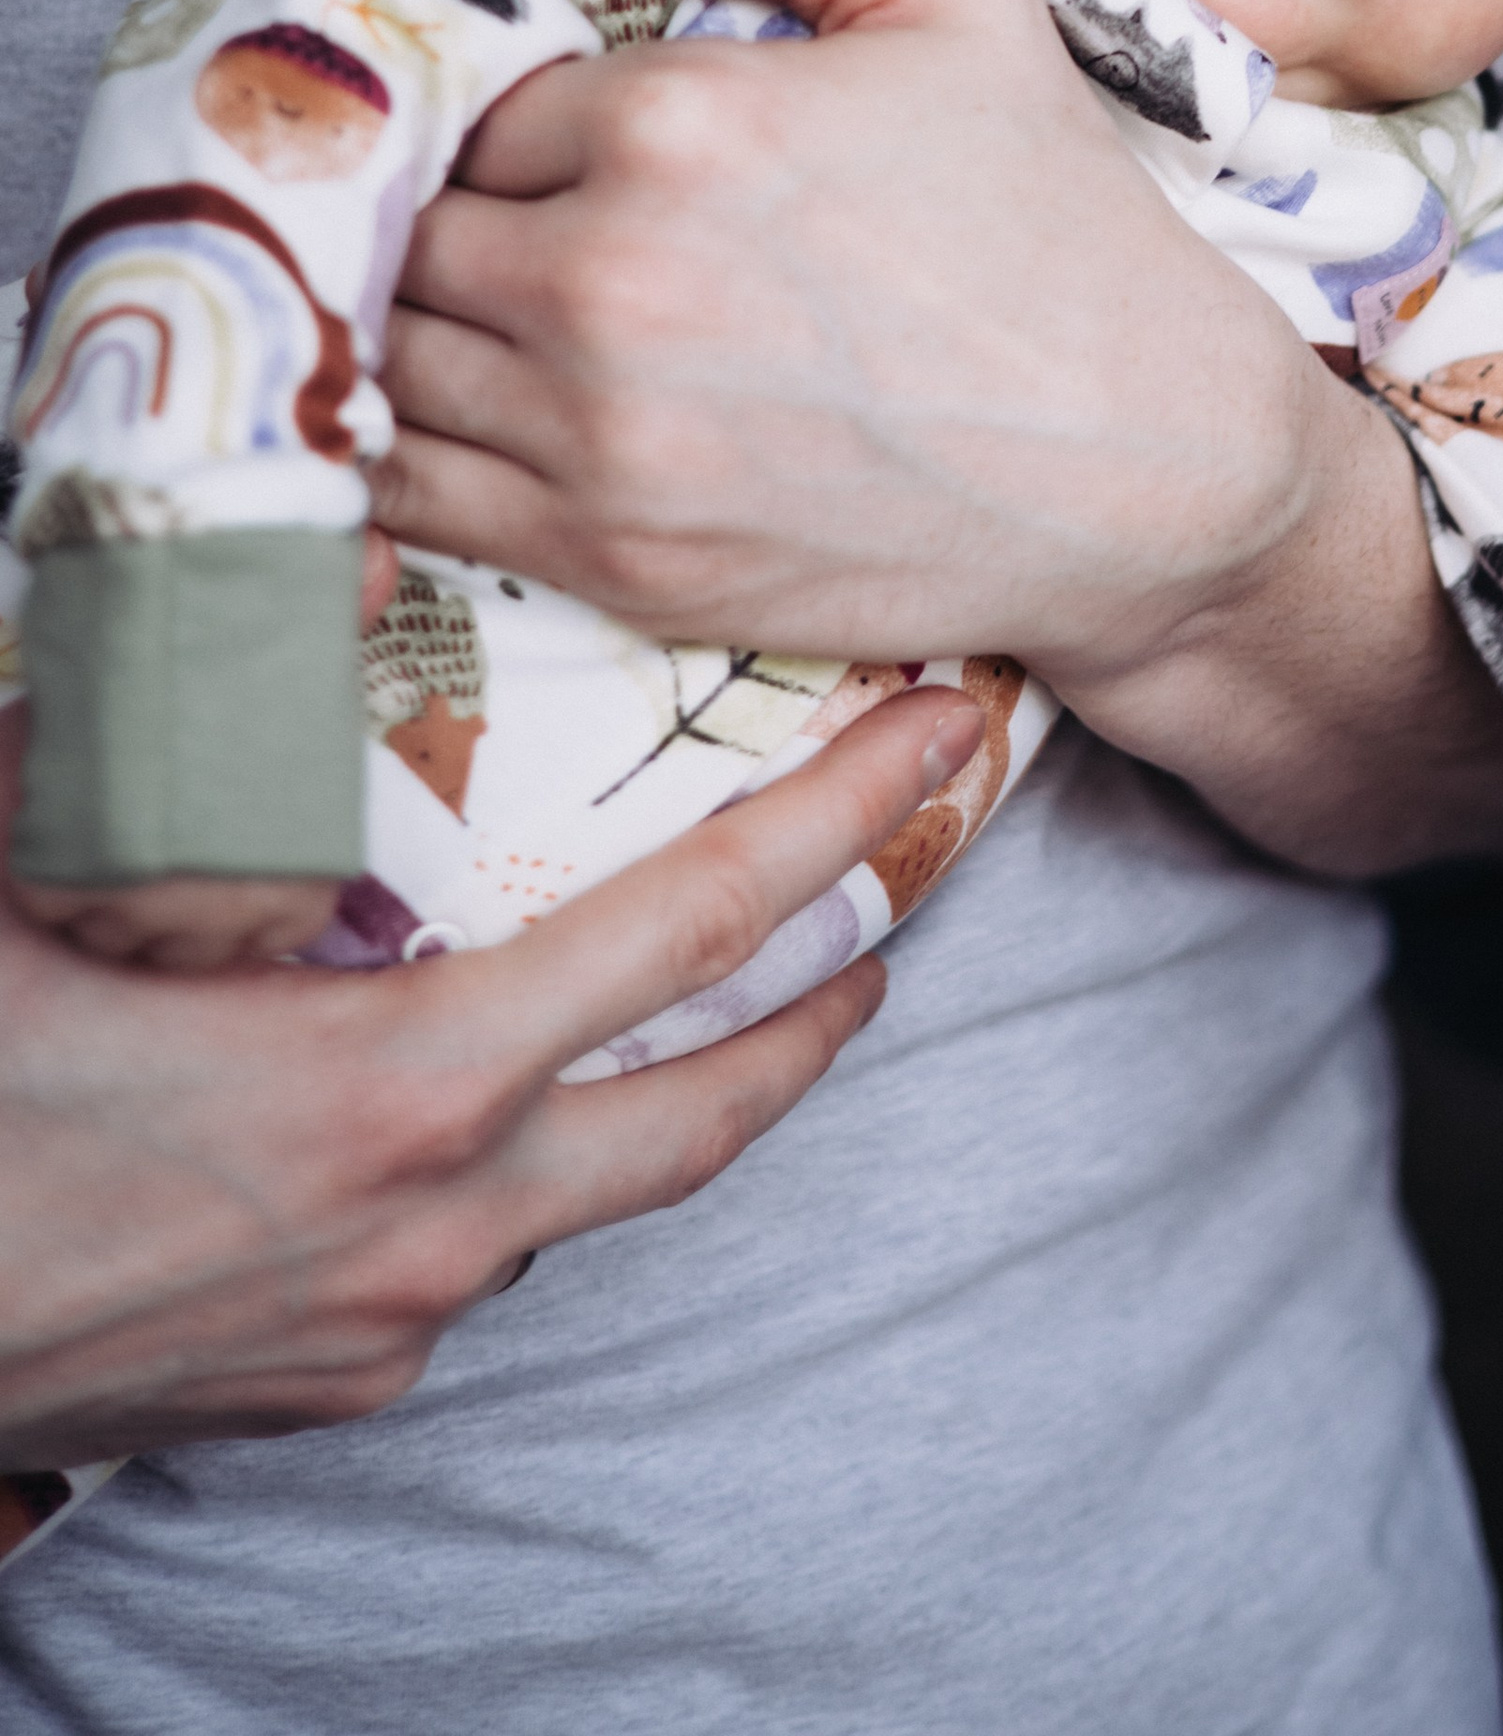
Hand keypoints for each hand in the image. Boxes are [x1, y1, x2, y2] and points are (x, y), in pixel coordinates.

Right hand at [0, 682, 977, 1469]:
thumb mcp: (37, 892)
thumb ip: (162, 741)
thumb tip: (266, 581)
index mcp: (407, 1080)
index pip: (691, 926)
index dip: (840, 821)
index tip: (941, 738)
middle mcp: (439, 1217)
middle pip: (712, 1107)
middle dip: (826, 1001)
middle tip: (897, 920)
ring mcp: (393, 1324)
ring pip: (591, 1198)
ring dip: (669, 1100)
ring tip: (717, 1015)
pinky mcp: (330, 1394)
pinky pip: (471, 1266)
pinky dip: (514, 1178)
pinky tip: (485, 1113)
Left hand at [376, 0, 1502, 875]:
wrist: (1149, 455)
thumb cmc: (1050, 200)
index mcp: (674, 118)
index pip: (480, 92)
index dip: (523, 108)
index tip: (583, 134)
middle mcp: (612, 282)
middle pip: (419, 223)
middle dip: (467, 213)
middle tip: (553, 221)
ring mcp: (605, 439)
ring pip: (397, 356)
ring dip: (436, 329)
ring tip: (529, 316)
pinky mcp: (614, 565)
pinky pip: (415, 496)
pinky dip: (416, 453)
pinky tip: (498, 417)